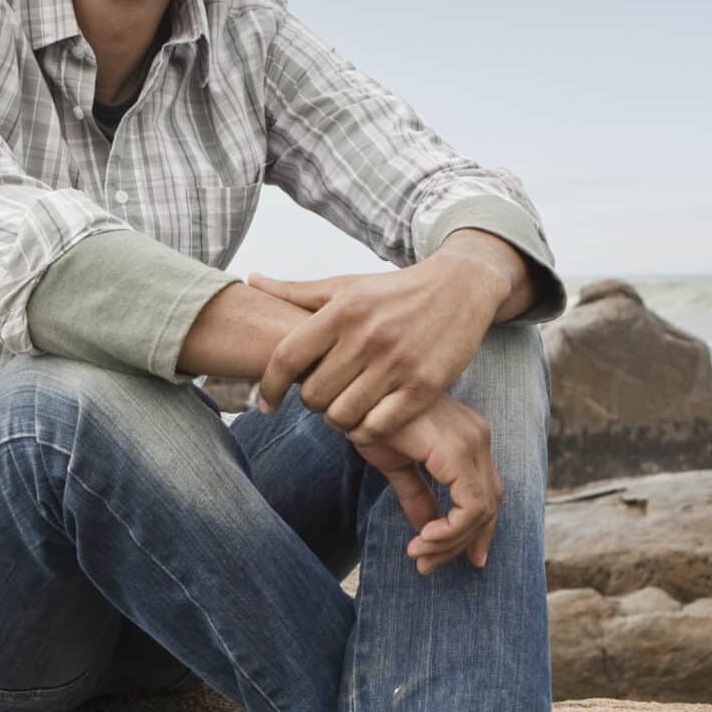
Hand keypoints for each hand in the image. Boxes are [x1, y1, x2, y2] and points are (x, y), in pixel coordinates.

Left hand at [247, 247, 512, 443]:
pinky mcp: (425, 385)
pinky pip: (379, 426)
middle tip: (323, 399)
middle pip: (314, 395)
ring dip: (339, 421)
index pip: (286, 358)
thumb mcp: (346, 285)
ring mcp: (398, 362)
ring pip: (344, 416)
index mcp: (342, 309)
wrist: (460, 286)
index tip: (265, 404)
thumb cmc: (395, 290)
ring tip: (344, 411)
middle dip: (312, 404)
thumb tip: (250, 279)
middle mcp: (367, 335)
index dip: (268, 387)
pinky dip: (367, 432)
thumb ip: (297, 291)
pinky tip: (368, 422)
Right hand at [351, 393, 502, 573]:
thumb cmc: (368, 416)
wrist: (349, 391)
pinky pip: (471, 506)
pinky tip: (423, 540)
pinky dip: (451, 531)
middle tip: (427, 566)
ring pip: (483, 511)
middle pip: (490, 506)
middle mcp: (477, 437)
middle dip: (461, 544)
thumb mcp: (396, 463)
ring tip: (419, 556)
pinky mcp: (458, 451)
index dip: (474, 532)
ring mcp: (472, 442)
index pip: (485, 494)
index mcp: (466, 438)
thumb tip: (426, 530)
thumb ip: (417, 495)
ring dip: (452, 543)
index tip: (445, 558)